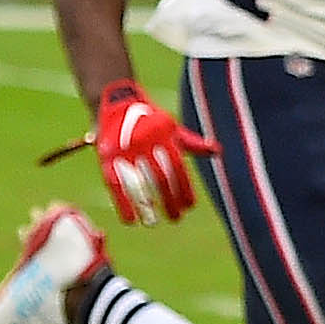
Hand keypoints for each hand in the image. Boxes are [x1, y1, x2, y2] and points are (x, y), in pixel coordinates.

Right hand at [90, 82, 214, 223]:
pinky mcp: (108, 157)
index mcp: (164, 135)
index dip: (184, 188)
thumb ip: (192, 143)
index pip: (177, 167)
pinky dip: (122, 203)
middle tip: (176, 217)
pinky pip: (115, 184)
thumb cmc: (149, 119)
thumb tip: (217, 151)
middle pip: (160, 177)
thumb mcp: (172, 128)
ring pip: (138, 183)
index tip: (189, 206)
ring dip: (146, 205)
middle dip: (169, 200)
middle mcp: (145, 142)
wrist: (116, 101)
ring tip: (152, 222)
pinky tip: (130, 219)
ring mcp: (125, 149)